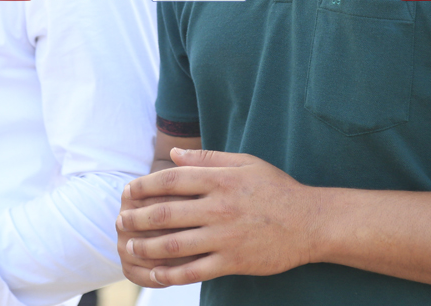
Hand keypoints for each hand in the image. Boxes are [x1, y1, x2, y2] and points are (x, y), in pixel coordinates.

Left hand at [118, 148, 323, 286]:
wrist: (310, 223)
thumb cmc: (277, 190)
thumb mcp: (246, 163)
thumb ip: (209, 158)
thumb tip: (175, 155)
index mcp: (221, 180)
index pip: (170, 180)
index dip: (143, 186)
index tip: (127, 191)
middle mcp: (219, 207)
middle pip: (165, 213)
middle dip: (136, 218)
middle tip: (120, 220)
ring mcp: (225, 237)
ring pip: (173, 244)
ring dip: (145, 246)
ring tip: (130, 246)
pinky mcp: (233, 262)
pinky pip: (193, 271)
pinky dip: (170, 275)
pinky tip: (155, 275)